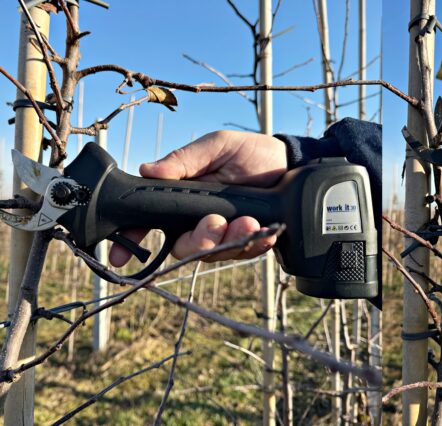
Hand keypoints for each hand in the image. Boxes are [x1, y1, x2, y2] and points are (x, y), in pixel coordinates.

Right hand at [109, 130, 285, 265]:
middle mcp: (199, 221)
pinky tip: (264, 230)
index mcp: (182, 199)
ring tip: (248, 221)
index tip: (121, 255)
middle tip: (215, 222)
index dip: (131, 241)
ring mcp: (225, 234)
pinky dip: (254, 243)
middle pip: (184, 247)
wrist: (288, 161)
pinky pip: (246, 252)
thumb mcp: (215, 147)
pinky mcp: (249, 240)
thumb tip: (147, 170)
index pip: (149, 223)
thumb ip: (184, 160)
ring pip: (214, 253)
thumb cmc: (248, 152)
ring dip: (230, 240)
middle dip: (199, 240)